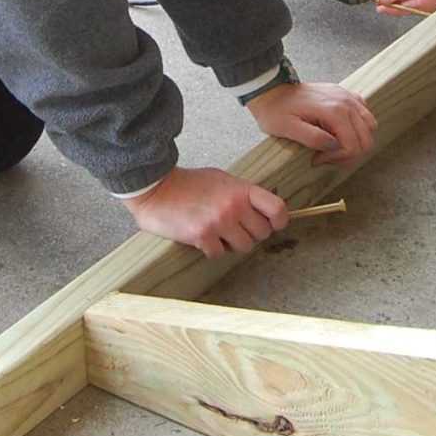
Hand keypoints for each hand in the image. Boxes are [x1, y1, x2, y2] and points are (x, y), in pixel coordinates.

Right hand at [121, 167, 288, 254]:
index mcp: (242, 189)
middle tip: (234, 228)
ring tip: (217, 233)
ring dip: (231, 244)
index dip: (279, 221)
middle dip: (250, 234)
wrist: (156, 188)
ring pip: (244, 247)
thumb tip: (262, 210)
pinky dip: (211, 250)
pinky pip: (219, 254)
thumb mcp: (222, 180)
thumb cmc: (188, 184)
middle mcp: (234, 206)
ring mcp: (219, 222)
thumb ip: (242, 194)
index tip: (273, 224)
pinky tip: (202, 238)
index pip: (277, 209)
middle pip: (262, 233)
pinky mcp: (203, 236)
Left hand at [246, 81, 377, 166]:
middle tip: (326, 157)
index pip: (352, 145)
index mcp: (333, 111)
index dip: (338, 159)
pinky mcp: (345, 95)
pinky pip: (364, 114)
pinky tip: (340, 132)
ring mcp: (347, 96)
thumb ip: (312, 138)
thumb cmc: (276, 110)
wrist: (272, 90)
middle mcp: (346, 102)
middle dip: (349, 154)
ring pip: (370, 127)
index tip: (318, 159)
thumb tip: (333, 146)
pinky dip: (358, 128)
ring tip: (334, 146)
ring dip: (356, 142)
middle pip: (366, 138)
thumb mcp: (288, 128)